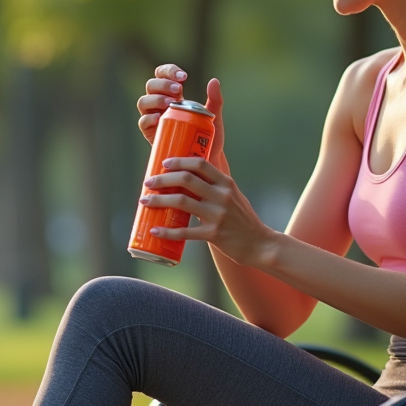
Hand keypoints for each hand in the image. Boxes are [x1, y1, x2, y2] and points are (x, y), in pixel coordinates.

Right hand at [136, 66, 225, 167]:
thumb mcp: (213, 117)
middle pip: (151, 85)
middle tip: (179, 90)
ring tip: (170, 103)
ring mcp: (153, 117)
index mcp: (172, 94)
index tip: (184, 76)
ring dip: (155, 99)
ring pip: (143, 102)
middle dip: (163, 84)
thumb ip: (215, 100)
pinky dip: (149, 118)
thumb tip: (214, 81)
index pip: (162, 75)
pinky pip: (143, 122)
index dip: (168, 71)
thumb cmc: (207, 137)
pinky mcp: (150, 133)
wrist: (203, 159)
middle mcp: (159, 103)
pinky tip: (159, 118)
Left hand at [139, 156, 272, 265]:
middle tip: (148, 182)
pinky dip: (167, 231)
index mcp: (226, 183)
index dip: (179, 161)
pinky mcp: (214, 234)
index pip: (200, 164)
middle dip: (163, 179)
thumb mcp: (234, 196)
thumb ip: (215, 187)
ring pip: (181, 202)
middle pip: (186, 179)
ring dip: (159, 200)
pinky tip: (154, 230)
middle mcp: (222, 196)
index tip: (164, 163)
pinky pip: (185, 232)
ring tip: (144, 201)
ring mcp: (218, 215)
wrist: (260, 244)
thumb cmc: (243, 219)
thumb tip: (189, 177)